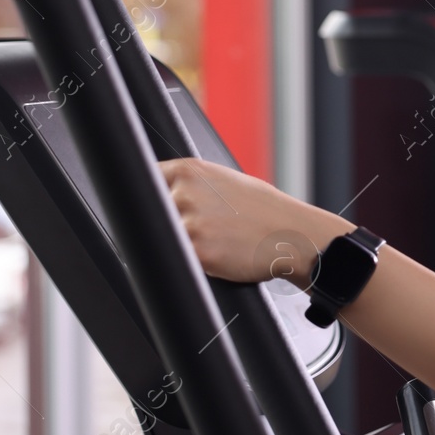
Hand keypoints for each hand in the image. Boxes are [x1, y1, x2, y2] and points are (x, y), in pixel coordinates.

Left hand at [158, 158, 353, 287]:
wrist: (293, 234)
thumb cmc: (265, 210)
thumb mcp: (226, 181)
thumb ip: (191, 185)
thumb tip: (161, 197)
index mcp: (189, 170)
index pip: (141, 180)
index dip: (142, 199)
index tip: (146, 210)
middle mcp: (184, 192)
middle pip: (145, 214)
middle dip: (160, 226)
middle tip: (188, 233)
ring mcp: (188, 223)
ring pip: (161, 240)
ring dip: (174, 247)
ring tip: (208, 245)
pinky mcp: (196, 252)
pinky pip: (177, 262)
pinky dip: (190, 263)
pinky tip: (213, 257)